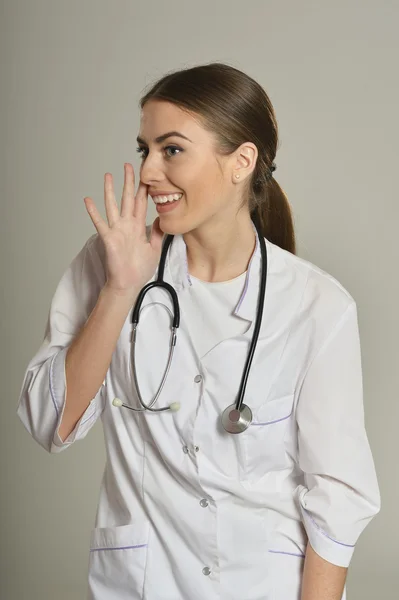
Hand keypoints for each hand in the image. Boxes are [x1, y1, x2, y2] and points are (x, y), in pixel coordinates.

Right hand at [84, 163, 163, 294]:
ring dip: (110, 191)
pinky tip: (88, 199)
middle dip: (129, 182)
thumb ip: (157, 233)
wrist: (128, 284)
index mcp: (138, 228)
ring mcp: (117, 231)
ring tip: (108, 175)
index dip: (145, 190)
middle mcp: (127, 226)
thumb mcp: (154, 249)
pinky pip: (100, 222)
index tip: (147, 177)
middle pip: (128, 199)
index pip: (142, 204)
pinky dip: (93, 211)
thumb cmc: (139, 270)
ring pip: (113, 205)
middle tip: (129, 166)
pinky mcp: (108, 238)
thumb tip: (160, 219)